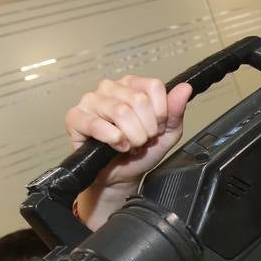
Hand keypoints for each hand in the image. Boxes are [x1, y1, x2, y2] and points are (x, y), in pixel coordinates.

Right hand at [66, 76, 190, 187]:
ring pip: (121, 112)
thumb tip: (184, 88)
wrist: (122, 175)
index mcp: (131, 85)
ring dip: (131, 136)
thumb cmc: (140, 151)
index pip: (153, 86)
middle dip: (146, 129)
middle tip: (142, 140)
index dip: (160, 113)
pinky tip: (117, 146)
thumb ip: (176, 110)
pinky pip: (97, 124)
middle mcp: (110, 88)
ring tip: (129, 145)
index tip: (156, 128)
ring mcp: (91, 101)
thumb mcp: (166, 133)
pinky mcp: (76, 117)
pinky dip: (113, 139)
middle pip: (139, 100)